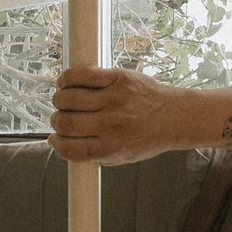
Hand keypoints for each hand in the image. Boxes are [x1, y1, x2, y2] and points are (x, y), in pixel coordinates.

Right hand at [51, 64, 193, 163]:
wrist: (176, 117)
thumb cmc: (147, 138)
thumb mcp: (121, 156)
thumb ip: (91, 154)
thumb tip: (56, 143)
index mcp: (111, 148)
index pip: (70, 149)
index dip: (57, 143)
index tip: (55, 137)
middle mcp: (112, 125)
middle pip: (66, 122)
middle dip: (57, 120)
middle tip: (60, 117)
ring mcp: (115, 100)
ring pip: (70, 98)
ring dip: (59, 99)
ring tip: (63, 99)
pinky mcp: (119, 78)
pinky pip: (83, 75)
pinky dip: (68, 78)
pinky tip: (65, 82)